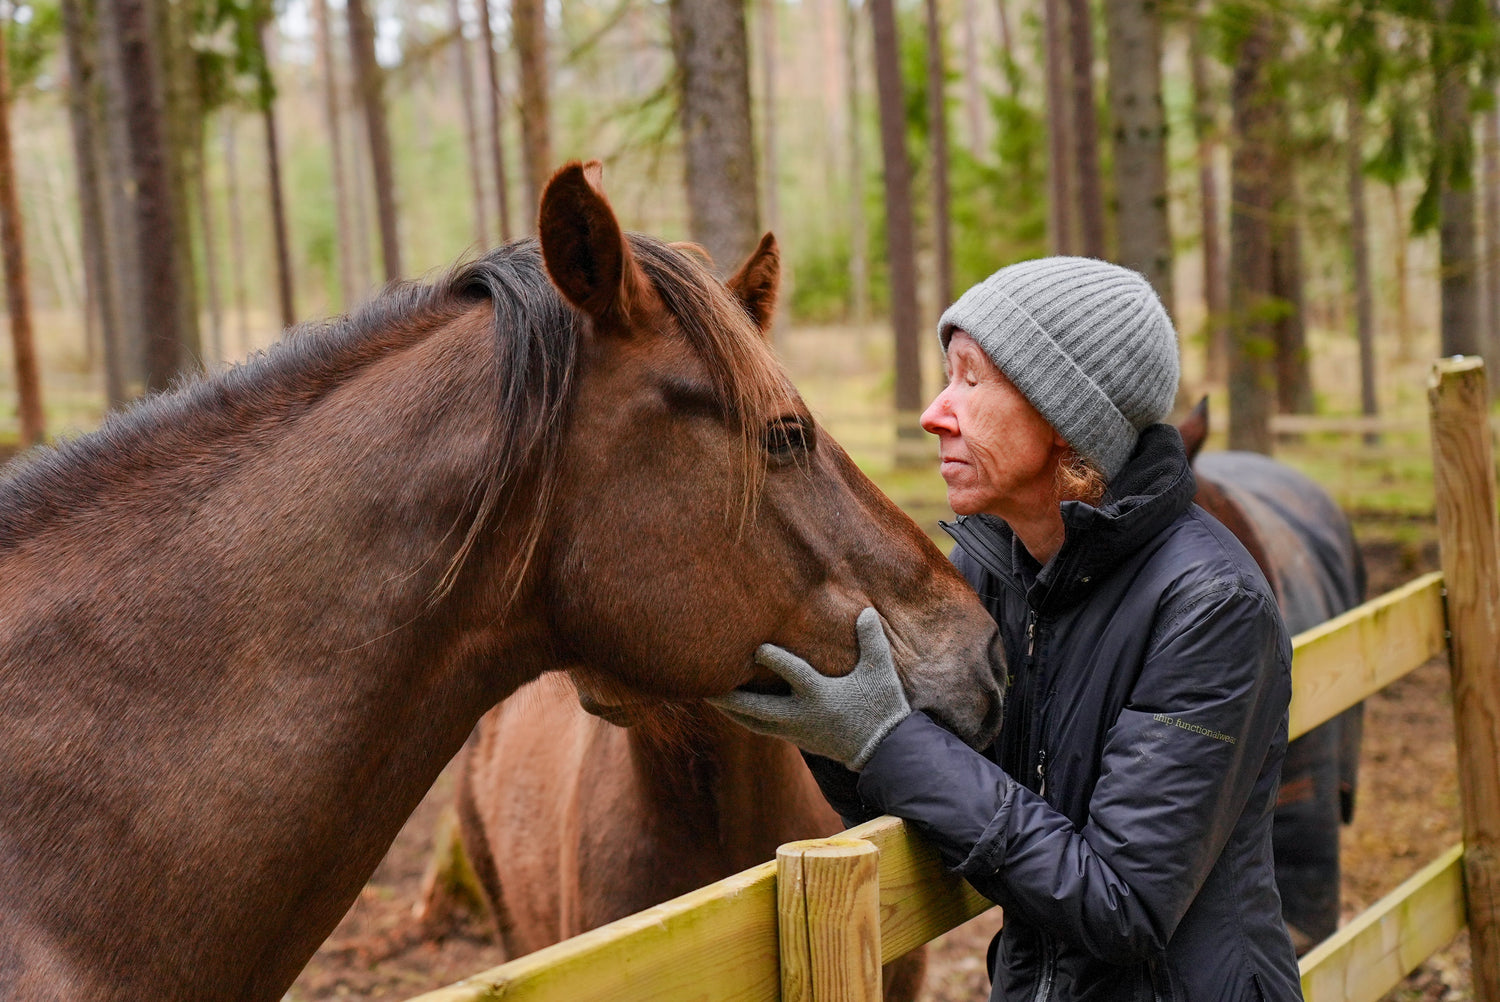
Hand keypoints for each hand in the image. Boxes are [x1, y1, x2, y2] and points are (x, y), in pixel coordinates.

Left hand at [708, 607, 910, 769]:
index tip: (755, 646)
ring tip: (708, 696)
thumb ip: (872, 641)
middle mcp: (802, 715)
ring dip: (730, 710)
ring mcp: (795, 731)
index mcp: (820, 695)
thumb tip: (865, 611)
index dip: (772, 659)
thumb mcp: (879, 672)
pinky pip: (760, 729)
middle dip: (730, 697)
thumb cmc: (881, 706)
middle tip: (705, 685)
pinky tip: (731, 708)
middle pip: (756, 709)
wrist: (883, 751)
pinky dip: (743, 718)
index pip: (792, 674)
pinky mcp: (795, 738)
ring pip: (753, 723)